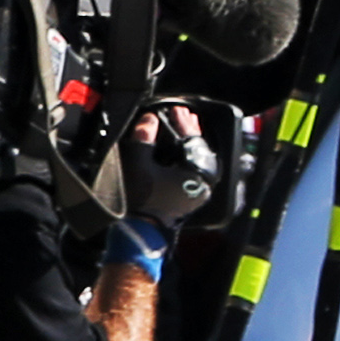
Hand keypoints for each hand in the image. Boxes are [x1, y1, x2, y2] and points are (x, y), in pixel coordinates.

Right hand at [117, 98, 228, 230]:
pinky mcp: (188, 198)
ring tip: (181, 126)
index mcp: (196, 175)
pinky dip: (185, 157)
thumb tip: (149, 118)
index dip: (183, 123)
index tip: (176, 110)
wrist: (136, 231)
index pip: (193, 142)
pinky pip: (192, 171)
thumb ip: (144, 138)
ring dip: (187, 143)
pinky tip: (176, 148)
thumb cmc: (139, 198)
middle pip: (199, 150)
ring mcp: (197, 193)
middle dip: (189, 131)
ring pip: (196, 160)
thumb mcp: (138, 163)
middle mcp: (203, 185)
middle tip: (181, 114)